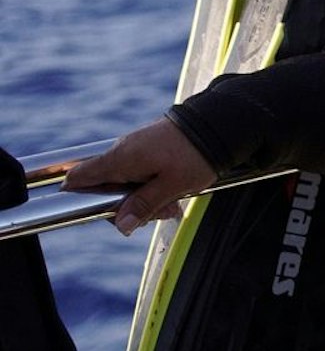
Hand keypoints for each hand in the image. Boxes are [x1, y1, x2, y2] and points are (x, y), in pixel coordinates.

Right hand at [62, 120, 216, 235]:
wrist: (219, 125)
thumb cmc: (195, 154)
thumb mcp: (172, 186)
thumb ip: (144, 205)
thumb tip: (121, 225)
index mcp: (120, 159)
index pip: (79, 176)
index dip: (80, 196)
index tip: (105, 211)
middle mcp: (122, 151)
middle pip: (107, 187)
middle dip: (129, 206)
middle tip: (159, 212)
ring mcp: (135, 148)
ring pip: (128, 182)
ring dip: (147, 198)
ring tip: (174, 204)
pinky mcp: (150, 148)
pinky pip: (143, 173)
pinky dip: (155, 186)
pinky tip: (176, 192)